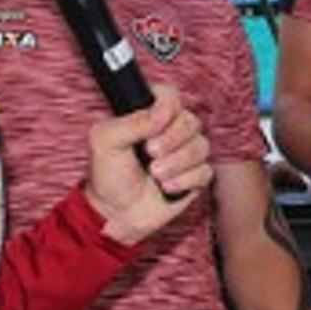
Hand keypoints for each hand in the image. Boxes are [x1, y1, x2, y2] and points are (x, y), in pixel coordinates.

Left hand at [83, 83, 212, 244]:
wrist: (115, 213)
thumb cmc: (107, 177)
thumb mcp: (106, 141)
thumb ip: (132, 121)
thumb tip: (161, 113)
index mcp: (149, 117)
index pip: (170, 95)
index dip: (167, 107)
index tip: (154, 123)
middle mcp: (170, 132)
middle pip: (191, 121)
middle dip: (171, 140)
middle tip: (149, 153)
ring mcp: (184, 154)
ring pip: (201, 146)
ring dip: (176, 163)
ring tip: (155, 174)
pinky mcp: (195, 177)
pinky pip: (204, 171)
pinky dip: (184, 181)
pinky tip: (165, 188)